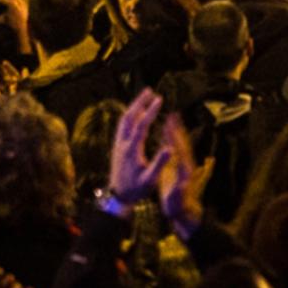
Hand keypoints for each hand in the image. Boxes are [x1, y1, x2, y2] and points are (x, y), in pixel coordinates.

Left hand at [108, 90, 171, 206]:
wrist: (118, 197)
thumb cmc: (136, 189)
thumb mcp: (150, 179)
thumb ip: (159, 164)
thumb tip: (170, 149)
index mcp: (132, 149)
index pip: (142, 125)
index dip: (151, 111)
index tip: (160, 99)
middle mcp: (122, 143)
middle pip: (129, 117)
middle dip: (139, 102)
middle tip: (150, 90)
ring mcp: (118, 144)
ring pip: (124, 119)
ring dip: (133, 107)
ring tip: (143, 97)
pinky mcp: (117, 146)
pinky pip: (122, 125)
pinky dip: (129, 115)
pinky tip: (134, 114)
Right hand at [155, 112, 211, 239]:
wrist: (184, 214)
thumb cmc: (178, 207)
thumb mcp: (177, 199)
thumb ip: (179, 189)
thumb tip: (182, 184)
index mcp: (185, 170)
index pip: (180, 150)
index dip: (175, 137)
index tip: (170, 124)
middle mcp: (187, 166)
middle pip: (182, 143)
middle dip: (177, 129)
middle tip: (173, 114)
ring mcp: (184, 166)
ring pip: (180, 145)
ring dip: (176, 132)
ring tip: (171, 118)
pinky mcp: (179, 169)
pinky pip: (175, 151)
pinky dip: (172, 141)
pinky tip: (166, 134)